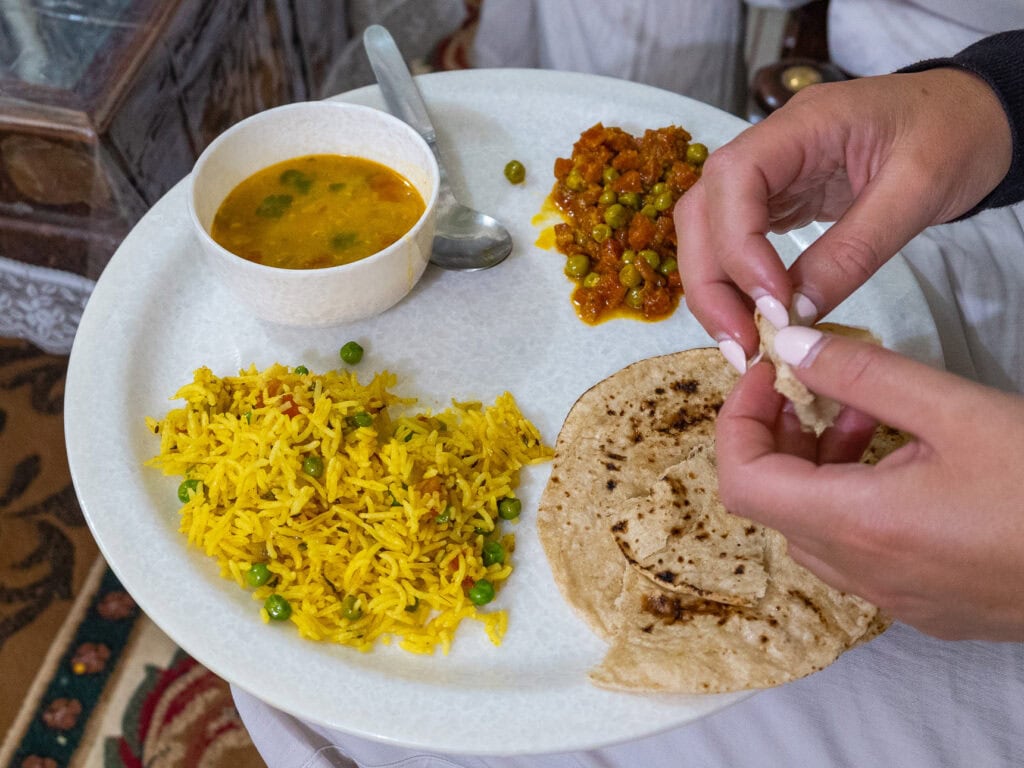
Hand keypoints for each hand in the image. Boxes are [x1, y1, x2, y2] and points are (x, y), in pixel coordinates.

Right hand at [676, 68, 1012, 366]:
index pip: (734, 177)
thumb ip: (854, 251)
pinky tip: (753, 318)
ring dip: (714, 289)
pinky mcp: (776, 201)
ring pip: (707, 230)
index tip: (773, 304)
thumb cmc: (955, 136)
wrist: (973, 116)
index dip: (739, 245)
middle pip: (701, 210)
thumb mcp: (918, 192)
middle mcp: (769, 147)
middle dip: (710, 281)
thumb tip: (798, 316)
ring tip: (743, 342)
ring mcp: (769, 174)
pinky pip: (735, 242)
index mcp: (804, 123)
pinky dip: (735, 284)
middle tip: (740, 343)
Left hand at [715, 326, 1023, 640]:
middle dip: (779, 437)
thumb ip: (863, 375)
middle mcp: (864, 572)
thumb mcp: (958, 409)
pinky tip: (904, 459)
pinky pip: (859, 550)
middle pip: (773, 503)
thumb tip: (789, 346)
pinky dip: (855, 498)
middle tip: (816, 388)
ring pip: (815, 526)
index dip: (737, 422)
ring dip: (821, 464)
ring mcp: (895, 597)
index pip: (742, 482)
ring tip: (871, 413)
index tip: (766, 376)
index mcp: (858, 524)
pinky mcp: (927, 603)